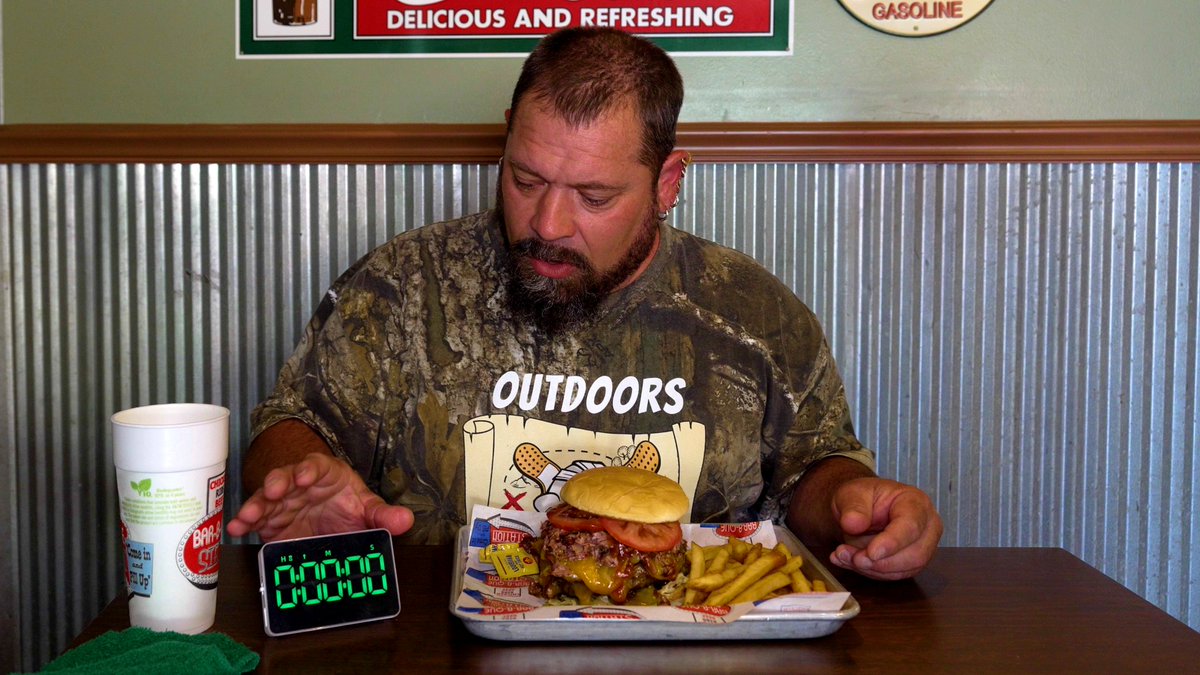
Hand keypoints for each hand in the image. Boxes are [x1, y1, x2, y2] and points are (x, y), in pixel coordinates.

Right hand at [226, 452, 414, 541]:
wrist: (330, 522)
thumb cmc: (346, 507)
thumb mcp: (366, 511)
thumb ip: (383, 516)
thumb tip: (407, 520)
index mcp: (324, 474)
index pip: (315, 465)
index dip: (309, 469)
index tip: (305, 476)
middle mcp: (298, 485)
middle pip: (283, 478)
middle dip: (277, 483)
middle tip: (272, 491)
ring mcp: (281, 503)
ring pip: (264, 499)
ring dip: (255, 505)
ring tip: (248, 516)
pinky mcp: (269, 522)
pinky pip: (254, 520)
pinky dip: (243, 523)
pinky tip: (235, 528)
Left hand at [827, 477, 941, 580]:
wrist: (859, 510)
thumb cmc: (861, 497)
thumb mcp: (850, 493)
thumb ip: (853, 507)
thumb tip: (853, 523)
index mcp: (916, 502)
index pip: (911, 526)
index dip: (892, 542)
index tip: (871, 553)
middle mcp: (926, 527)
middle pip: (914, 554)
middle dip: (881, 562)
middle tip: (853, 558)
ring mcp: (922, 547)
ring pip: (904, 569)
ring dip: (872, 569)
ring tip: (844, 556)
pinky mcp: (911, 564)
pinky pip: (893, 575)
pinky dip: (870, 572)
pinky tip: (849, 561)